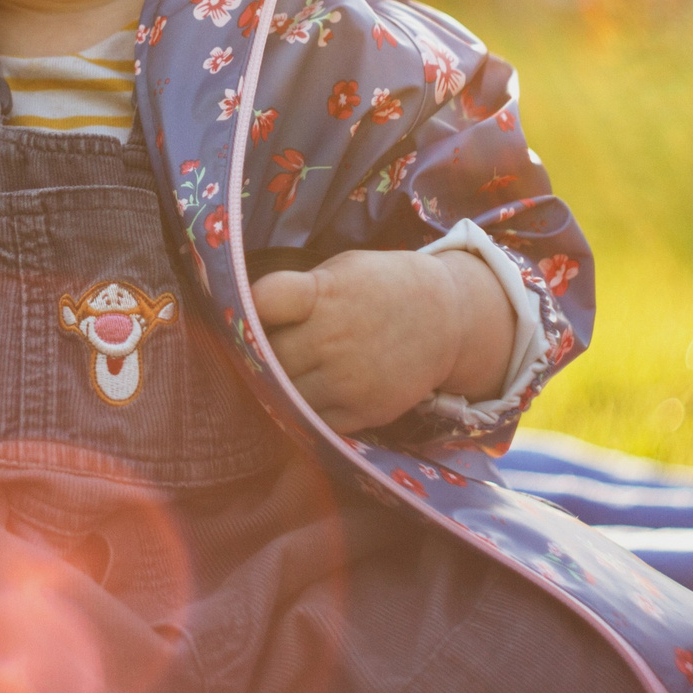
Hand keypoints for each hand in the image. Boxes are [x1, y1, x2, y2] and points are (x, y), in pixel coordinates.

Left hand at [250, 247, 514, 433]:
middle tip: (251, 353)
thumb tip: (248, 314)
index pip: (265, 300)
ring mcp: (349, 379)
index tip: (244, 313)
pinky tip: (299, 397)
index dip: (247, 307)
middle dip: (256, 355)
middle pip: (268, 356)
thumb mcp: (343, 271)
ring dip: (273, 388)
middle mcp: (335, 337)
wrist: (447, 319)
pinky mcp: (364, 411)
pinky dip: (299, 413)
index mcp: (325, 293)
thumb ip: (301, 292)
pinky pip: (312, 421)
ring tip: (274, 377)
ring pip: (284, 394)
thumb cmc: (382, 288)